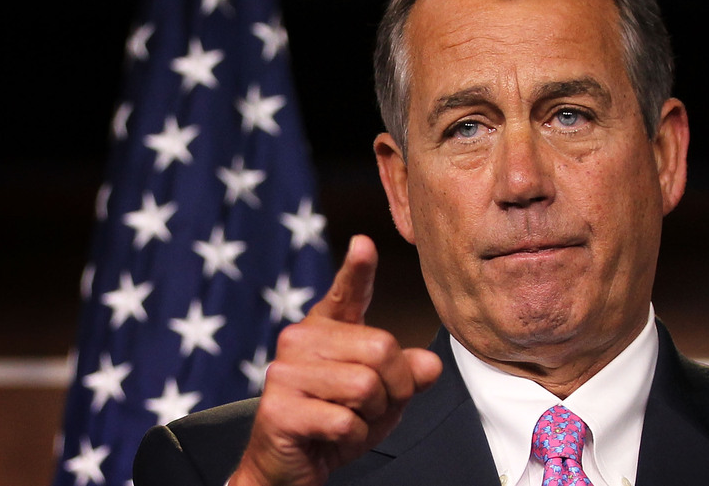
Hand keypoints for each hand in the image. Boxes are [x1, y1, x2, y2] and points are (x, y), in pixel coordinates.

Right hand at [228, 235, 442, 485]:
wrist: (288, 468)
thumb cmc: (334, 425)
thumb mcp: (382, 399)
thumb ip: (406, 376)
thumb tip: (430, 365)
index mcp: (325, 329)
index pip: (347, 293)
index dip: (358, 269)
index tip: (364, 244)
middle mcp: (300, 340)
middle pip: (382, 349)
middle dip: (394, 390)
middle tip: (373, 410)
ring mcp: (284, 371)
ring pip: (365, 386)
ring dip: (371, 417)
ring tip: (348, 424)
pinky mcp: (278, 407)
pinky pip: (345, 420)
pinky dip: (352, 438)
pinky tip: (330, 438)